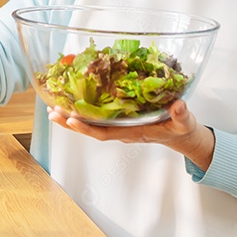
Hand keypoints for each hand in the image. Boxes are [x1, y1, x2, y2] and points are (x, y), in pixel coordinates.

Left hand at [47, 99, 215, 168]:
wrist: (181, 134)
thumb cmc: (180, 129)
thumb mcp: (183, 122)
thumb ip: (181, 114)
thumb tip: (178, 106)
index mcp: (133, 132)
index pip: (105, 132)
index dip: (87, 127)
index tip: (72, 119)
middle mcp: (122, 130)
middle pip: (91, 129)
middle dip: (71, 122)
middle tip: (52, 112)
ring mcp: (120, 125)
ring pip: (91, 124)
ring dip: (72, 117)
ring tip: (53, 109)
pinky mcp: (120, 118)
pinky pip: (98, 117)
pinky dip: (83, 111)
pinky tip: (72, 102)